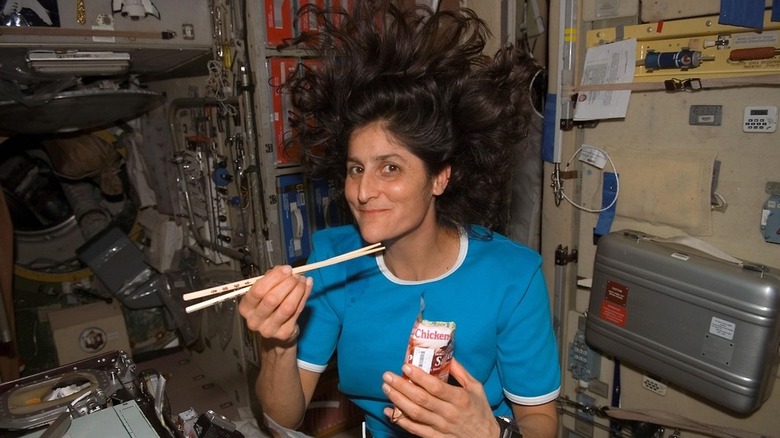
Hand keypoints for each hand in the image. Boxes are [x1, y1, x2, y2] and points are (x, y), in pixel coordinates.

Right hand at [237, 265, 312, 343]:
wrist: (276, 331)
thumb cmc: (269, 306)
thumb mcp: (265, 291)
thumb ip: (272, 279)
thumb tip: (284, 270)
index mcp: (246, 307)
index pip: (258, 290)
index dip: (274, 278)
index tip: (286, 269)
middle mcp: (254, 320)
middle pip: (272, 299)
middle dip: (287, 283)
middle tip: (296, 276)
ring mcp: (269, 329)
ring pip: (287, 307)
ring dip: (298, 290)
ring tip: (302, 280)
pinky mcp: (284, 333)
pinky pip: (297, 311)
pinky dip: (305, 296)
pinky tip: (307, 286)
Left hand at [381, 358, 499, 437]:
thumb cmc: (480, 410)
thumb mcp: (476, 387)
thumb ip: (460, 372)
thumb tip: (446, 355)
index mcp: (459, 398)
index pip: (435, 387)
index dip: (419, 377)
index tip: (406, 367)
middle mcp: (449, 413)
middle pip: (421, 399)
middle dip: (402, 386)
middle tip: (388, 376)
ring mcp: (441, 427)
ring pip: (415, 414)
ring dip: (398, 400)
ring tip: (386, 388)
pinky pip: (415, 430)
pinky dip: (400, 421)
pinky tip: (389, 411)